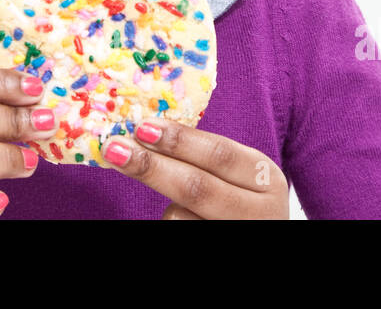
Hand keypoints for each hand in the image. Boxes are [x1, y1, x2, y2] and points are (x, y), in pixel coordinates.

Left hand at [102, 120, 289, 218]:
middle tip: (115, 149)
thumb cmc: (242, 198)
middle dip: (152, 166)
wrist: (256, 230)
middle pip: (197, 187)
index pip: (220, 154)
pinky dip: (169, 221)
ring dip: (165, 204)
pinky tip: (178, 216)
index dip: (180, 140)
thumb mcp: (239, 174)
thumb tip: (144, 129)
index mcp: (266, 178)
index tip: (142, 126)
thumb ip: (204, 156)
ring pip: (180, 218)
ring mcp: (240, 234)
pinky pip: (177, 231)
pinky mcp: (218, 255)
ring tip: (173, 201)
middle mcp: (259, 211)